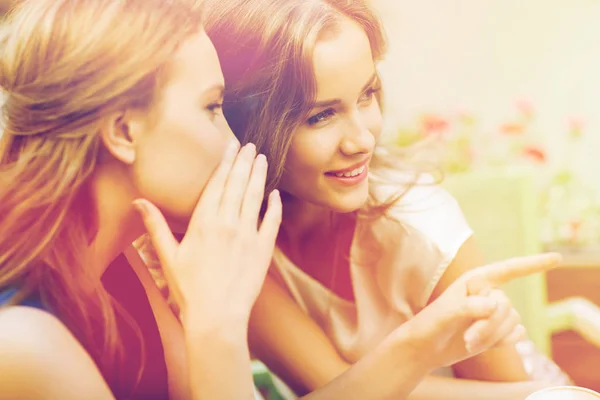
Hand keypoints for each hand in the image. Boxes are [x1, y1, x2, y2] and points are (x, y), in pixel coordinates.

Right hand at [133, 141, 281, 326]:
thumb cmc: (189, 289)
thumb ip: (155, 225)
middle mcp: (227, 223)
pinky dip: (275, 205)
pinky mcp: (263, 249)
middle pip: (237, 184)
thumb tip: (138, 201)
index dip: (226, 163)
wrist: (216, 317)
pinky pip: (272, 220)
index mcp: (203, 223)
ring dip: (259, 175)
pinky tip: (276, 193)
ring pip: (255, 196)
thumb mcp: (167, 256)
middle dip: (244, 161)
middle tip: (250, 144)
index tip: (232, 146)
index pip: (217, 184)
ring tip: (262, 158)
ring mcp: (247, 235)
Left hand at [409, 253, 560, 368]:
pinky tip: (480, 344)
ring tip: (468, 341)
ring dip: (492, 336)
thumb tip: (495, 305)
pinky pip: (516, 336)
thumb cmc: (430, 325)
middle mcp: (488, 293)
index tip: (557, 258)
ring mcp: (494, 313)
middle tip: (467, 338)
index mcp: (475, 280)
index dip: (534, 264)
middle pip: (507, 306)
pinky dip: (499, 343)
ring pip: (513, 323)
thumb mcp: (444, 313)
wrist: (426, 349)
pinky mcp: (498, 331)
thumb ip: (468, 307)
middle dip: (490, 325)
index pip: (509, 269)